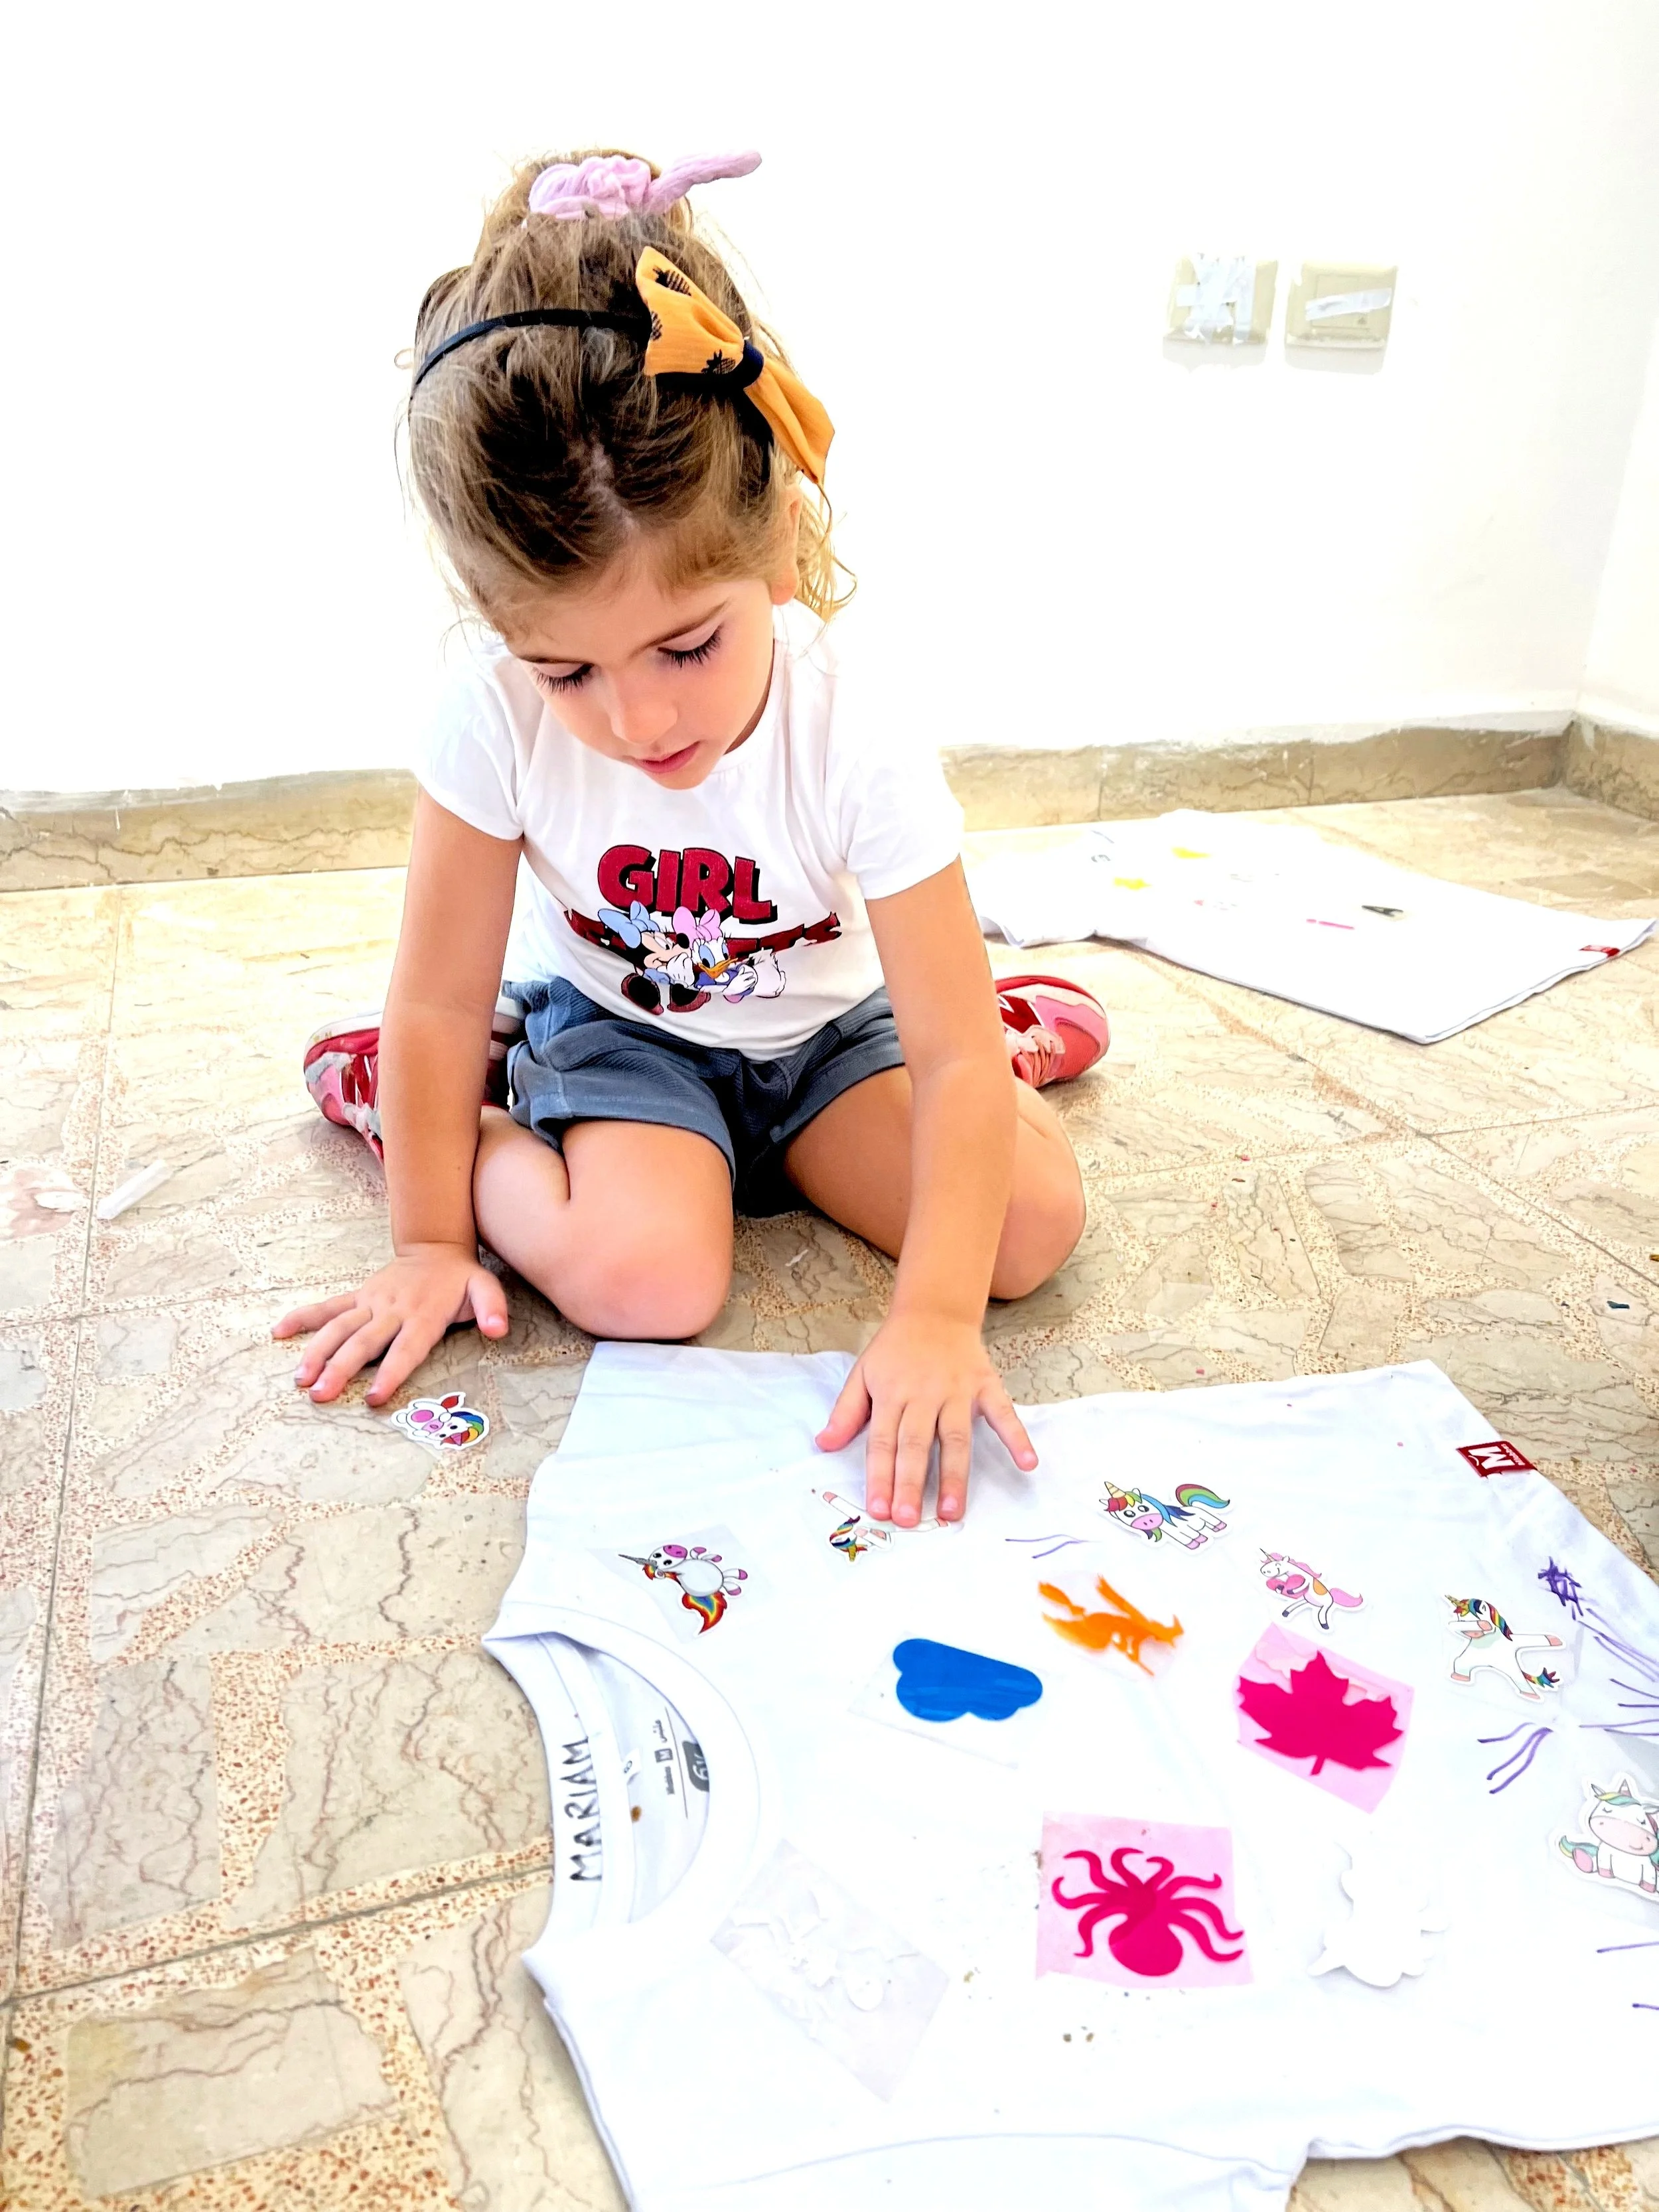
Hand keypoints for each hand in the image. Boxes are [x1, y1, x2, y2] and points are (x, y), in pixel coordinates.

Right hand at [272, 1243, 508, 1405]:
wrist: (435, 1248)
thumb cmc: (460, 1280)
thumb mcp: (485, 1288)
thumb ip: (492, 1309)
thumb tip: (498, 1329)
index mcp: (422, 1315)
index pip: (405, 1348)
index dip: (391, 1372)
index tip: (374, 1396)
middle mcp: (392, 1310)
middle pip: (363, 1342)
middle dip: (341, 1369)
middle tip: (321, 1395)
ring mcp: (371, 1302)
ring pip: (339, 1327)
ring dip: (317, 1351)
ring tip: (301, 1378)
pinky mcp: (358, 1296)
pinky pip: (327, 1307)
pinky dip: (302, 1318)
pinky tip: (278, 1332)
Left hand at [815, 1311, 1035, 1526]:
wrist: (934, 1310)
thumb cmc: (895, 1349)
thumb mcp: (862, 1373)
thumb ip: (845, 1412)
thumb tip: (823, 1446)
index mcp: (891, 1393)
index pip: (883, 1441)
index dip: (880, 1476)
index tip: (878, 1509)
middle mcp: (924, 1394)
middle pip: (916, 1444)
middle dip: (911, 1483)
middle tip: (909, 1520)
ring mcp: (958, 1390)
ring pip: (955, 1437)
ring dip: (955, 1476)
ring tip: (953, 1512)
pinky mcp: (986, 1384)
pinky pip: (1003, 1413)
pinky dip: (1017, 1437)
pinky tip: (1027, 1464)